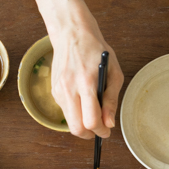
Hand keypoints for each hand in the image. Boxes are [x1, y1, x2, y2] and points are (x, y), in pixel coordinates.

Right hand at [30, 0, 123, 138]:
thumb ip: (111, 99)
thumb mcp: (114, 72)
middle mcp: (69, 88)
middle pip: (77, 128)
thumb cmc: (96, 51)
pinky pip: (66, 111)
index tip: (106, 131)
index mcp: (86, 83)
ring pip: (70, 123)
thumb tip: (109, 123)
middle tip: (99, 129)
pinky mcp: (54, 91)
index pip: (91, 120)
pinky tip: (82, 100)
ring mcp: (59, 91)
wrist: (71, 34)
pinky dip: (76, 112)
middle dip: (89, 134)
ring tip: (93, 114)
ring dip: (82, 124)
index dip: (100, 131)